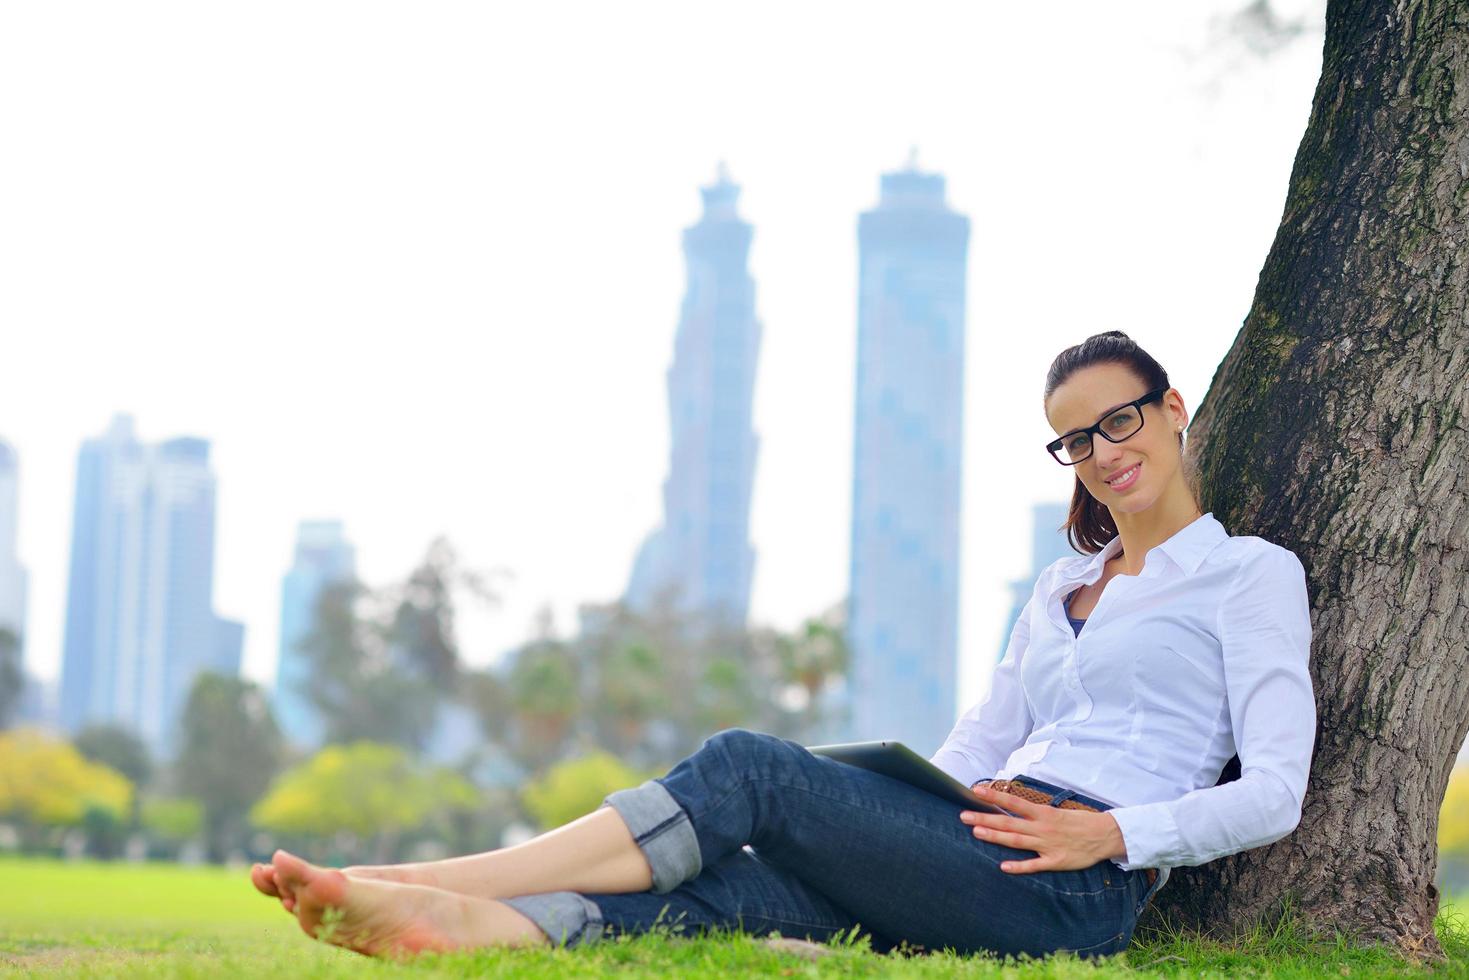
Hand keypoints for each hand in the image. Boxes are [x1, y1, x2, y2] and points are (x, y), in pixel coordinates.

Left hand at [960, 784, 1127, 873]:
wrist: (1105, 835)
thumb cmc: (1079, 822)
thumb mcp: (1057, 812)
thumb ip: (1035, 813)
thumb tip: (1012, 808)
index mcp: (1043, 813)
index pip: (1013, 802)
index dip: (994, 796)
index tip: (975, 791)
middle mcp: (1042, 827)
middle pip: (1008, 822)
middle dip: (985, 818)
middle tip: (963, 815)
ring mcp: (1048, 845)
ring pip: (1017, 840)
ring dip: (996, 836)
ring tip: (976, 833)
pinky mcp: (1055, 861)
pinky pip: (1034, 865)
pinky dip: (1019, 866)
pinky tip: (1003, 866)